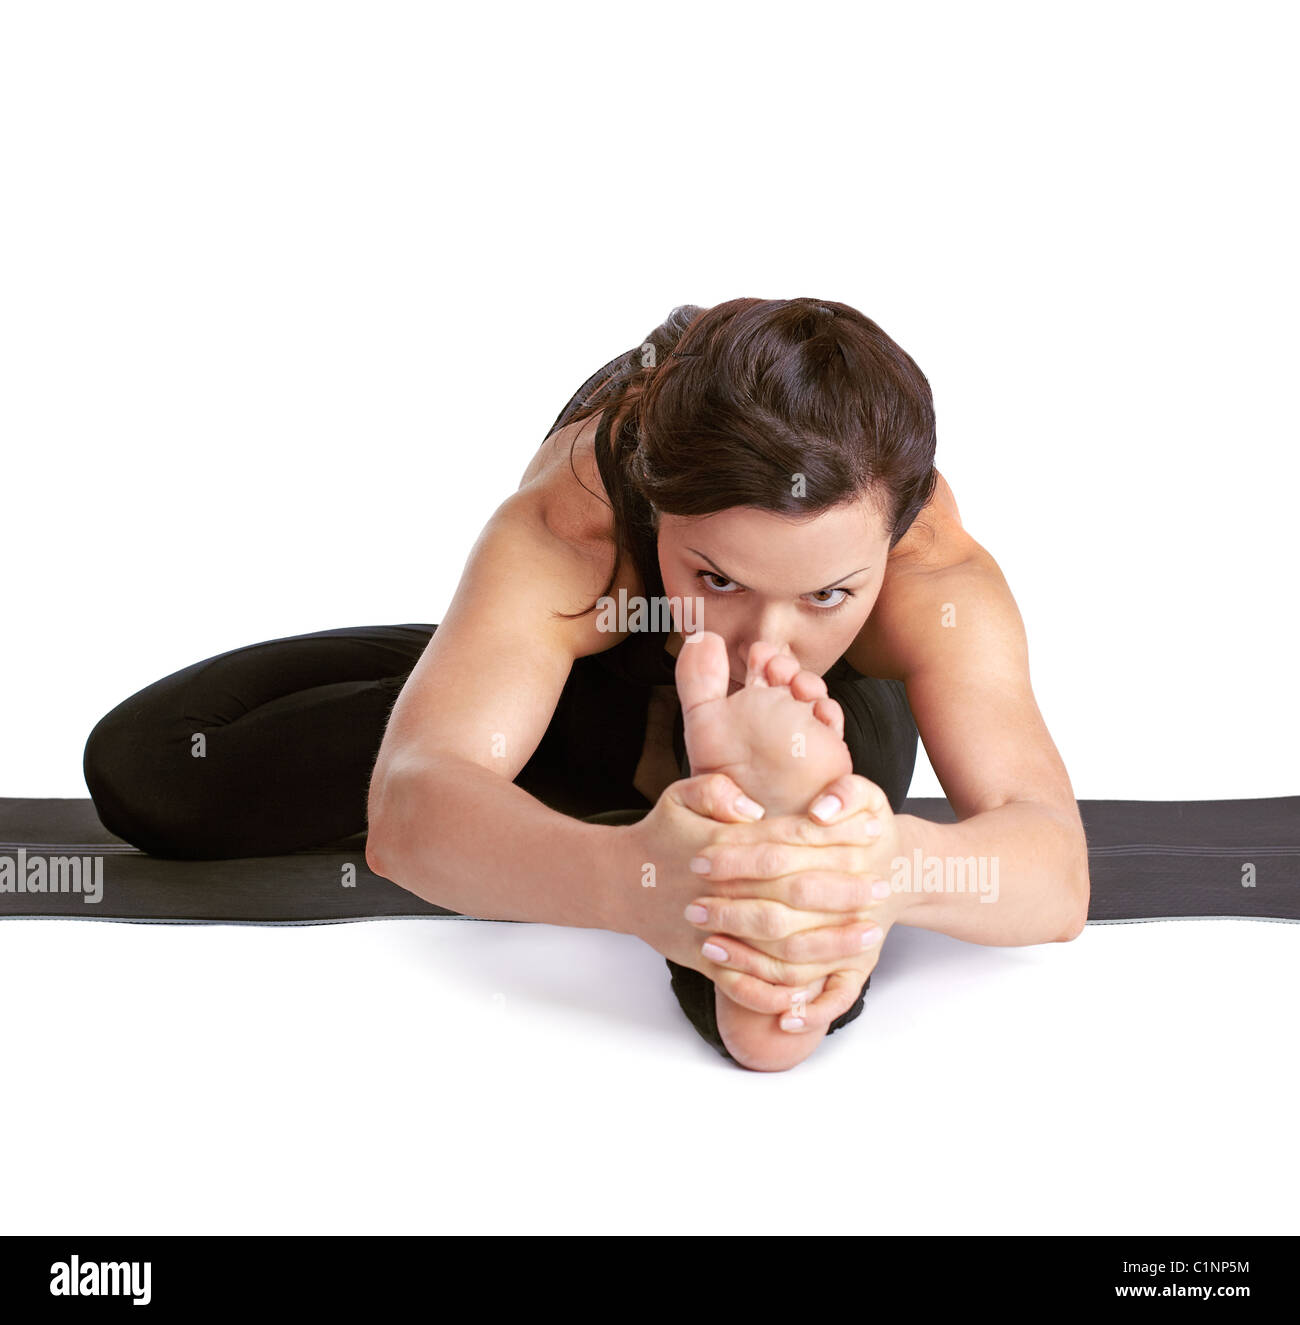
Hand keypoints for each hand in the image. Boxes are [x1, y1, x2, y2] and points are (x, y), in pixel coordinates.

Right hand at [620, 771, 890, 1016]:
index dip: (832, 836)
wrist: (618, 883)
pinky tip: (817, 988)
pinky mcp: (705, 960)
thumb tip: (754, 808)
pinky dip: (780, 991)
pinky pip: (746, 983)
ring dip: (828, 943)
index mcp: (722, 845)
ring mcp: (714, 929)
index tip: (870, 832)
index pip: (787, 839)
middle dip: (842, 891)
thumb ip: (715, 790)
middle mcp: (722, 889)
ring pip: (779, 943)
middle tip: (883, 888)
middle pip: (792, 892)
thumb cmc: (659, 835)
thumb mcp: (680, 795)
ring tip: (869, 935)